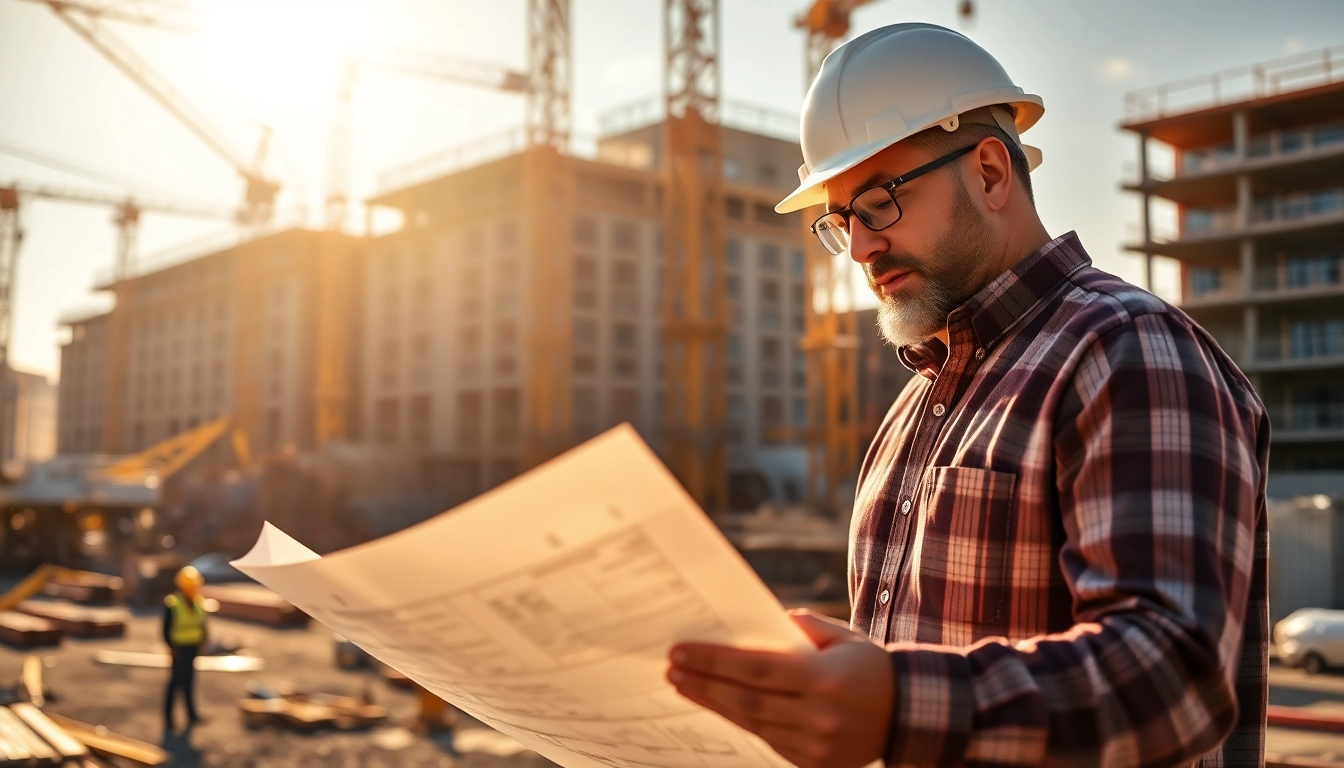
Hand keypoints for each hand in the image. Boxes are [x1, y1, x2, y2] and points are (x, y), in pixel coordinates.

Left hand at [667, 610, 892, 767]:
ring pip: (753, 723)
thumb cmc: (870, 667)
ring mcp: (817, 745)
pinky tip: (719, 705)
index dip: (714, 661)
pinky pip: (769, 740)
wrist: (911, 715)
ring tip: (685, 686)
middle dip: (704, 683)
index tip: (681, 652)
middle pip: (747, 700)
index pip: (756, 669)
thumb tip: (760, 622)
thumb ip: (803, 627)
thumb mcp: (842, 636)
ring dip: (714, 704)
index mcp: (825, 678)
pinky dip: (742, 721)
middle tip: (671, 669)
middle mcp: (819, 715)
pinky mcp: (815, 764)